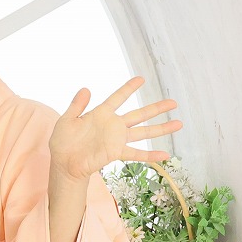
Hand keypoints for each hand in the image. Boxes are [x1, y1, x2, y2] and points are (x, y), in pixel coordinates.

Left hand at [49, 77, 180, 181]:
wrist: (63, 162)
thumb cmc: (62, 141)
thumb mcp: (66, 120)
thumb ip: (76, 105)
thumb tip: (85, 88)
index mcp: (101, 114)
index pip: (118, 98)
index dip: (129, 88)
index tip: (141, 79)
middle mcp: (113, 125)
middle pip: (139, 114)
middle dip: (156, 108)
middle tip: (173, 102)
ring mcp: (116, 139)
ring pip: (143, 132)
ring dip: (161, 129)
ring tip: (179, 124)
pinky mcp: (116, 152)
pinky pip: (136, 153)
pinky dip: (151, 155)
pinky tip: (165, 155)